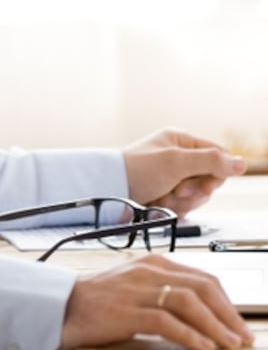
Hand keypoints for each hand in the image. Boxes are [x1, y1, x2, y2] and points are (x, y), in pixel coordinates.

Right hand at [60, 254, 254, 349]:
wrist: (62, 304)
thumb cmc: (99, 299)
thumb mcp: (135, 287)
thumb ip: (163, 291)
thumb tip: (202, 313)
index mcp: (151, 262)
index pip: (202, 277)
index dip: (227, 302)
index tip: (239, 323)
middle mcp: (146, 271)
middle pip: (201, 287)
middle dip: (229, 314)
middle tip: (243, 336)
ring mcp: (135, 290)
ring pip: (188, 302)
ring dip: (215, 325)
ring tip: (229, 344)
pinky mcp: (125, 311)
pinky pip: (165, 320)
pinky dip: (190, 335)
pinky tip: (202, 346)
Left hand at [122, 128, 245, 214]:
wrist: (108, 189)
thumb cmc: (136, 169)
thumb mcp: (176, 162)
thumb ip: (210, 161)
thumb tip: (241, 163)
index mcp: (180, 141)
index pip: (217, 157)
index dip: (217, 174)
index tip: (206, 184)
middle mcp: (177, 157)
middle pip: (208, 180)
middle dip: (194, 191)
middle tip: (178, 191)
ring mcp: (171, 176)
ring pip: (196, 196)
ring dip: (181, 202)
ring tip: (163, 198)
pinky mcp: (164, 193)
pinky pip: (182, 206)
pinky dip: (172, 208)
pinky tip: (158, 204)